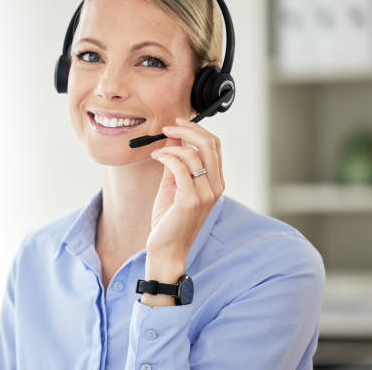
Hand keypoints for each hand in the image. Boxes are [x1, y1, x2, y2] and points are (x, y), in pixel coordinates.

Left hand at [146, 117, 224, 262]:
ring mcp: (205, 194)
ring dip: (171, 146)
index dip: (196, 129)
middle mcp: (215, 187)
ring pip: (193, 154)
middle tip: (168, 127)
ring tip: (156, 151)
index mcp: (215, 182)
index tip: (177, 123)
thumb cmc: (169, 219)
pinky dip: (166, 156)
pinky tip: (156, 157)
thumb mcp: (173, 184)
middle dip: (187, 130)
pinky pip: (179, 167)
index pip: (214, 145)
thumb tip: (174, 138)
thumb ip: (176, 161)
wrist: (167, 248)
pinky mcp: (190, 200)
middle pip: (209, 144)